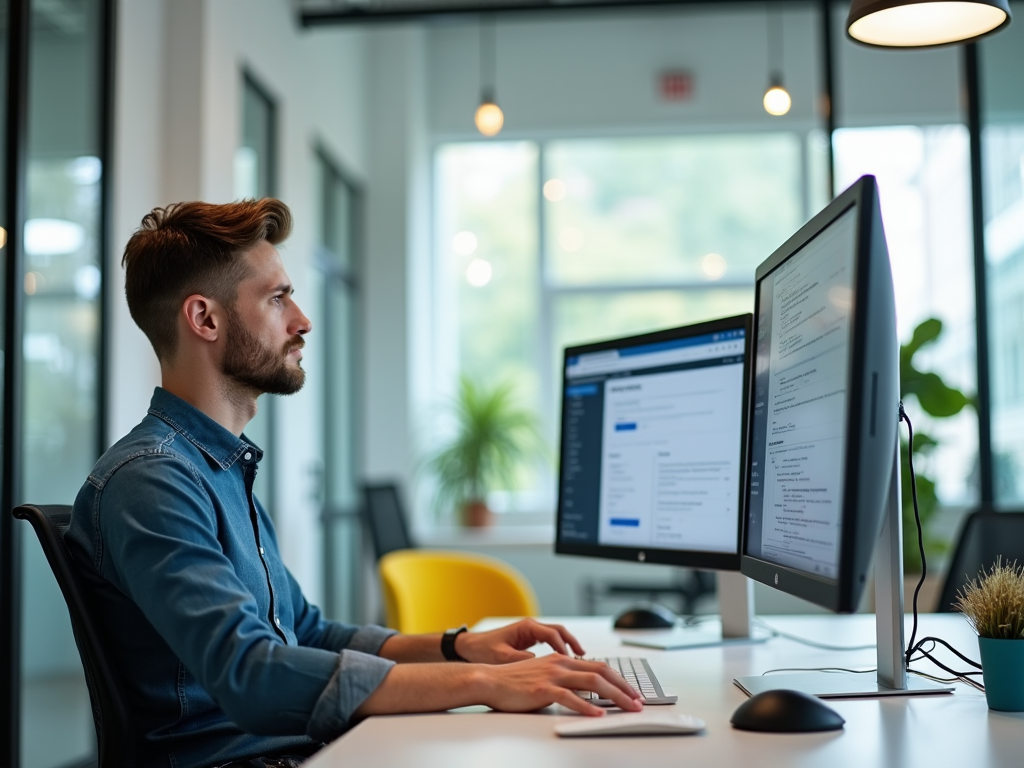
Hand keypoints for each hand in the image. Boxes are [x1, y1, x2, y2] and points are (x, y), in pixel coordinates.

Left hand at [456, 618, 585, 663]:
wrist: (468, 647)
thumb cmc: (482, 650)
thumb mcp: (502, 657)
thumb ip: (521, 660)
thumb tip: (539, 665)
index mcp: (526, 627)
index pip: (552, 634)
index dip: (563, 648)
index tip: (570, 661)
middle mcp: (530, 626)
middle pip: (558, 630)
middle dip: (571, 642)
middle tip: (582, 655)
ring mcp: (529, 632)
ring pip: (555, 635)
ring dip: (567, 645)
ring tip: (579, 657)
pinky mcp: (527, 639)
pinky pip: (548, 641)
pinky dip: (558, 648)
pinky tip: (563, 660)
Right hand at [478, 654, 642, 715]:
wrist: (490, 679)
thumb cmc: (513, 681)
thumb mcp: (542, 674)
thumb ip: (562, 679)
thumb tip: (582, 691)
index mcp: (561, 659)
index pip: (598, 666)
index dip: (618, 678)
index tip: (631, 691)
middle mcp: (560, 663)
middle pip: (601, 672)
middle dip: (624, 687)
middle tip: (638, 701)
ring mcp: (553, 676)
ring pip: (592, 683)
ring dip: (615, 696)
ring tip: (628, 707)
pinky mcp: (544, 690)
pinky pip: (571, 698)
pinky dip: (587, 707)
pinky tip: (598, 714)